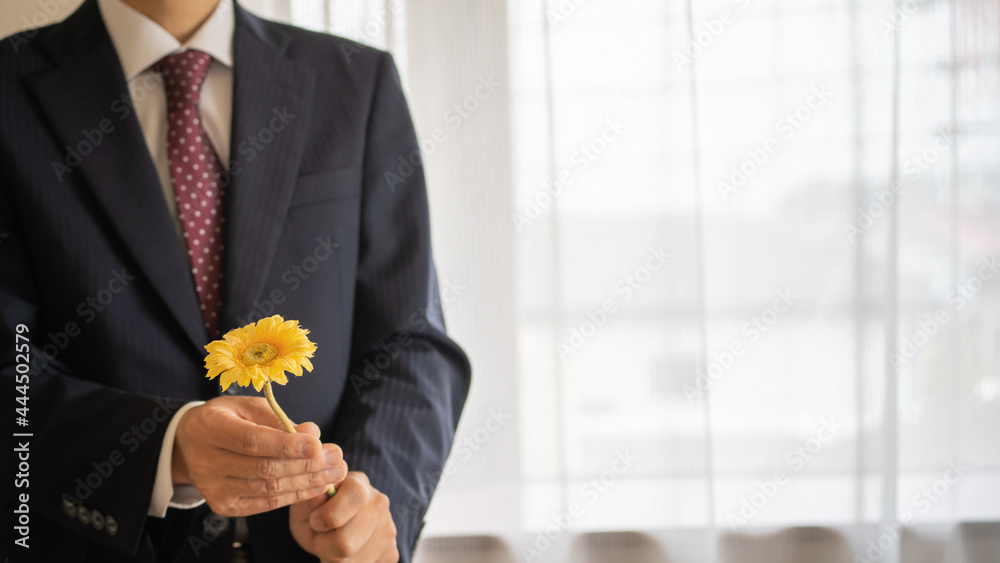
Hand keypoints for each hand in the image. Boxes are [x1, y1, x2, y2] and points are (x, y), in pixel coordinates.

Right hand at [172, 396, 346, 515]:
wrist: (193, 444)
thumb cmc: (229, 418)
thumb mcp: (249, 407)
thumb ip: (279, 419)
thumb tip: (313, 432)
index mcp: (210, 427)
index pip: (251, 441)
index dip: (286, 445)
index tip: (318, 445)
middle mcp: (206, 461)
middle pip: (263, 468)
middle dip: (306, 465)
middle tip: (336, 458)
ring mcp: (212, 488)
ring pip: (267, 489)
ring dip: (307, 482)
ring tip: (334, 472)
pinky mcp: (223, 506)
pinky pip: (265, 504)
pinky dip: (294, 495)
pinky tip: (316, 486)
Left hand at [290, 471, 398, 562]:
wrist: (332, 527)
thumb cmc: (316, 513)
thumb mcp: (306, 503)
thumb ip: (311, 499)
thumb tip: (320, 494)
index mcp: (359, 484)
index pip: (356, 497)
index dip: (329, 515)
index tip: (315, 521)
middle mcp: (379, 505)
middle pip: (346, 543)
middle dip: (323, 545)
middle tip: (320, 537)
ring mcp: (388, 530)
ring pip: (350, 561)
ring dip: (333, 558)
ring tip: (332, 543)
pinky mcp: (391, 553)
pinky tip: (346, 552)